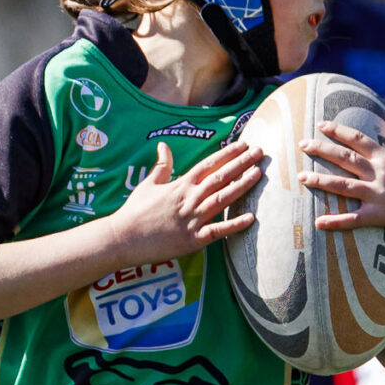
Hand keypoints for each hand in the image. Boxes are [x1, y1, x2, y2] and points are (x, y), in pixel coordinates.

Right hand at [105, 141, 263, 265]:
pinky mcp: (192, 240)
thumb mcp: (147, 184)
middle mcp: (189, 199)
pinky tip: (251, 218)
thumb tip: (163, 145)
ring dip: (241, 186)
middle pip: (220, 178)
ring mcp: (192, 219)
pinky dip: (234, 225)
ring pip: (222, 199)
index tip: (243, 145)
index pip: (208, 164)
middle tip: (260, 153)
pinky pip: (217, 231)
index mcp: (180, 185)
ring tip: (258, 174)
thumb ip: (161, 166)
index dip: (227, 153)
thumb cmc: (134, 212)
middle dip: (241, 164)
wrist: (123, 238)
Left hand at [300, 112, 384, 252]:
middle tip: (301, 144)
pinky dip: (336, 221)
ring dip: (321, 180)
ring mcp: (381, 195)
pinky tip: (318, 221)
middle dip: (322, 149)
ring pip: (345, 185)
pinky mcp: (382, 216)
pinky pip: (354, 219)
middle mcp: (382, 173)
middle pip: (346, 158)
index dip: (339, 130)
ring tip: (301, 177)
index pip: (359, 139)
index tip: (320, 124)